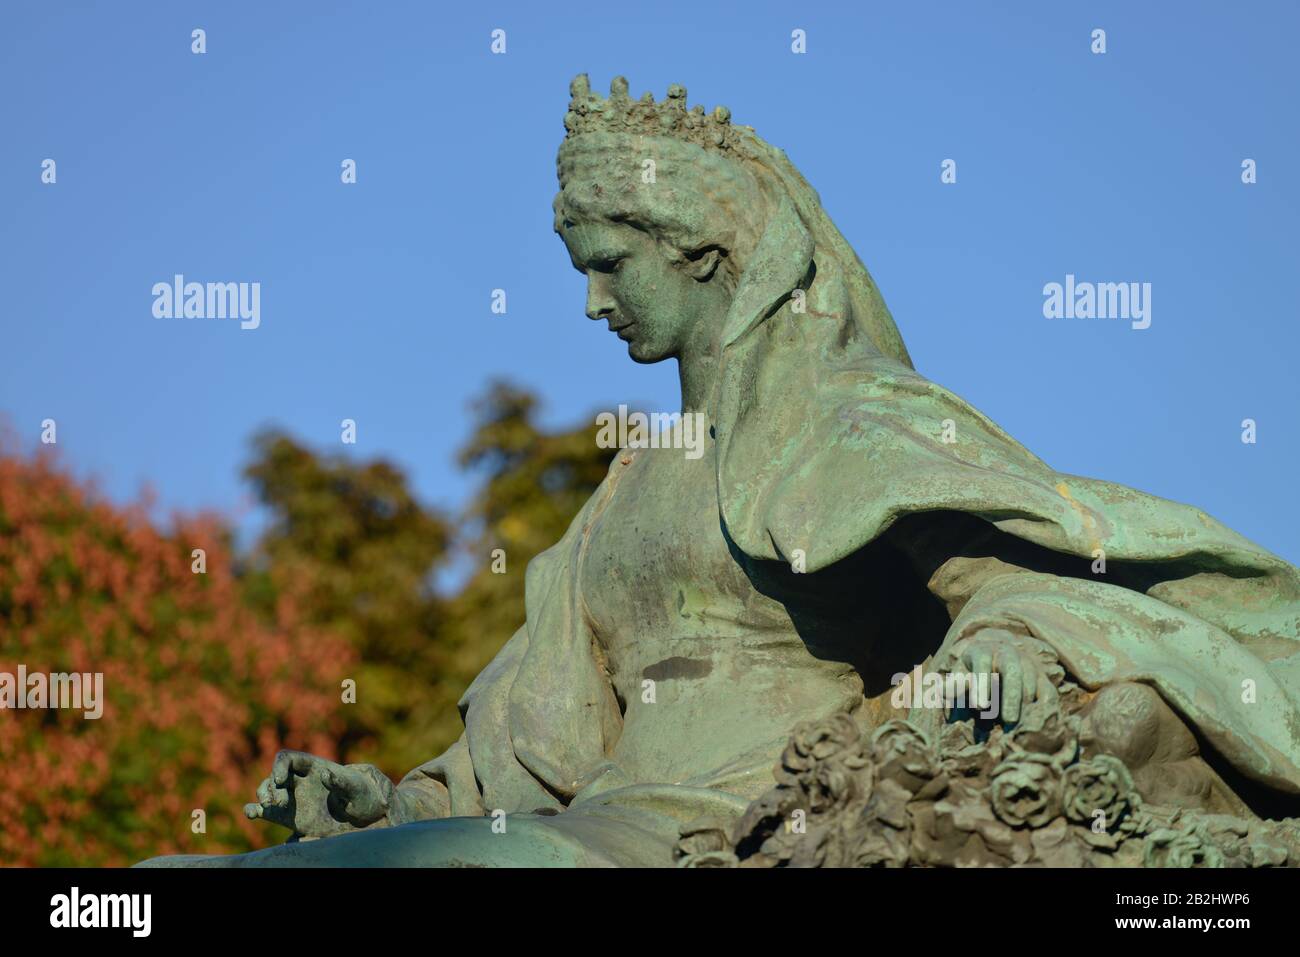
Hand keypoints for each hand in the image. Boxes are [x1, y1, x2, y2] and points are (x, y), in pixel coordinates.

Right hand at [244, 750, 394, 839]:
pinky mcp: (289, 817)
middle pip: (274, 776)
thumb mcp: (356, 788)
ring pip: (267, 791)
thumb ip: (341, 782)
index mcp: (313, 767)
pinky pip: (266, 811)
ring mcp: (293, 797)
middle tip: (281, 803)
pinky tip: (252, 813)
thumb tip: (326, 775)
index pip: (289, 759)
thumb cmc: (361, 795)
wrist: (363, 815)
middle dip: (271, 787)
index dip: (280, 766)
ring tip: (264, 808)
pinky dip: (255, 810)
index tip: (280, 780)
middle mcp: (299, 780)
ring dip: (262, 796)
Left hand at [951, 628, 1053, 726]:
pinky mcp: (1043, 678)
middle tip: (1008, 720)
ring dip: (1025, 705)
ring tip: (1017, 727)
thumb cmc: (973, 670)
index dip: (981, 685)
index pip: (982, 665)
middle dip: (1011, 697)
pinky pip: (1048, 693)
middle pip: (1013, 673)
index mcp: (982, 650)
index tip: (979, 706)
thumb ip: (954, 686)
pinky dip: (1045, 708)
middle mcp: (1008, 653)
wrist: (998, 653)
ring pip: (1031, 683)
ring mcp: (1028, 664)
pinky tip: (1037, 725)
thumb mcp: (960, 673)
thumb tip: (942, 694)